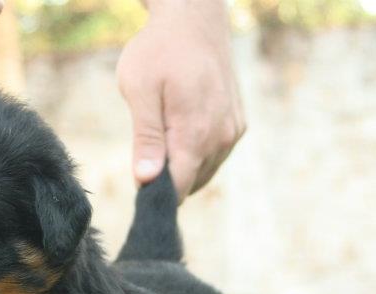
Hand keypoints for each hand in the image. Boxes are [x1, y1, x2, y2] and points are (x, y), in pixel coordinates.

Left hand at [116, 0, 244, 200]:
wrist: (194, 18)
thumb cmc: (159, 50)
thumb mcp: (140, 90)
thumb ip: (145, 138)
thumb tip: (146, 180)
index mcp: (196, 133)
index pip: (178, 188)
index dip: (154, 193)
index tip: (138, 183)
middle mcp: (221, 138)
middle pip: (191, 183)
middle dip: (166, 177)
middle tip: (146, 145)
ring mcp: (232, 132)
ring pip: (203, 172)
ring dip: (181, 163)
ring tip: (164, 127)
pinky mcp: (237, 125)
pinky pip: (214, 155)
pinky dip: (196, 152)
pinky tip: (181, 125)